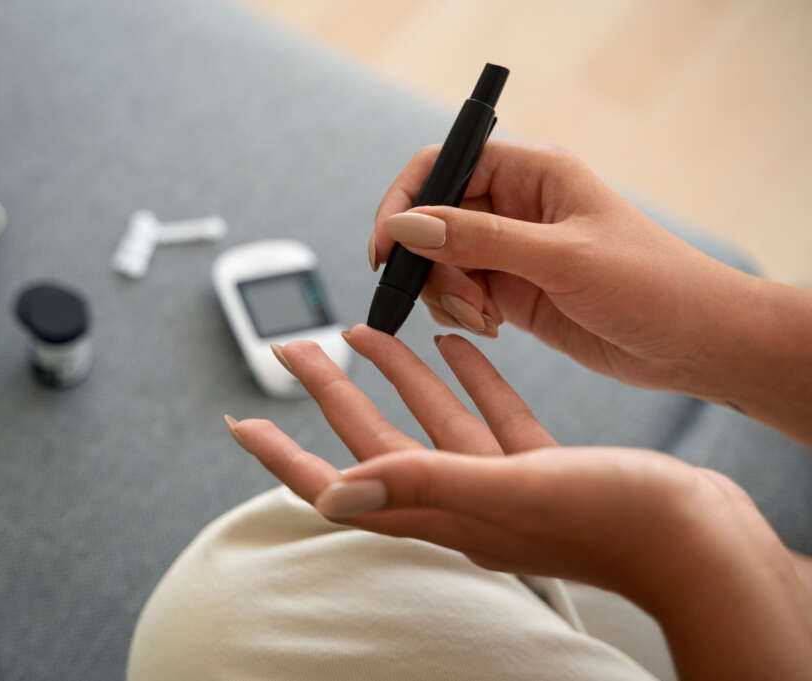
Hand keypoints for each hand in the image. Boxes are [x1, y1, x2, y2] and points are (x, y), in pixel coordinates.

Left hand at [226, 325, 811, 678]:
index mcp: (443, 514)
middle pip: (373, 441)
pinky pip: (490, 415)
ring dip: (397, 376)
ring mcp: (501, 483)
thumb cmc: (614, 521)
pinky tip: (454, 346)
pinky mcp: (541, 465)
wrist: (702, 542)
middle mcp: (462, 501)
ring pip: (432, 419)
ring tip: (364, 333)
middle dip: (329, 393)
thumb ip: (422, 487)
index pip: (338, 486)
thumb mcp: (512, 495)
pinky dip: (468, 379)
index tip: (241, 423)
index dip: (283, 458)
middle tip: (291, 349)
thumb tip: (333, 496)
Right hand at [370, 140, 753, 397]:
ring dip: (448, 293)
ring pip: (440, 262)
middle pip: (433, 219)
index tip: (387, 249)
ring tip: (489, 318)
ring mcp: (511, 250)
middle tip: (463, 299)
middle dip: (431, 262)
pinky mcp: (513, 290)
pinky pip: (459, 294)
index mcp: (533, 172)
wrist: (695, 342)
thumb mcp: (561, 258)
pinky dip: (462, 313)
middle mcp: (516, 206)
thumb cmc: (650, 284)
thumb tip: (406, 226)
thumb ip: (479, 240)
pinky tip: (495, 326)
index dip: (405, 201)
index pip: (443, 165)